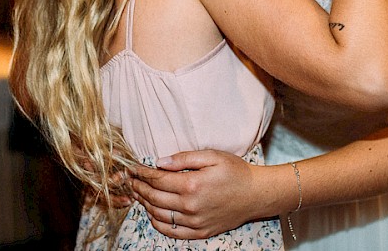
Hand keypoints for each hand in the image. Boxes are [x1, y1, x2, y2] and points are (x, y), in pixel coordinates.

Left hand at [129, 150, 260, 239]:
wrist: (256, 194)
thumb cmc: (236, 172)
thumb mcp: (212, 156)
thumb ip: (184, 158)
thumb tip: (160, 162)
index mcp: (192, 184)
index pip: (158, 179)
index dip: (142, 172)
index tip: (133, 167)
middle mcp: (190, 205)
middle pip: (154, 197)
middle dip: (139, 187)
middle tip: (131, 179)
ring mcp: (194, 222)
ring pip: (159, 215)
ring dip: (145, 203)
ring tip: (138, 193)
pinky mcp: (199, 232)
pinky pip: (171, 231)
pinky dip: (157, 223)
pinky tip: (152, 213)